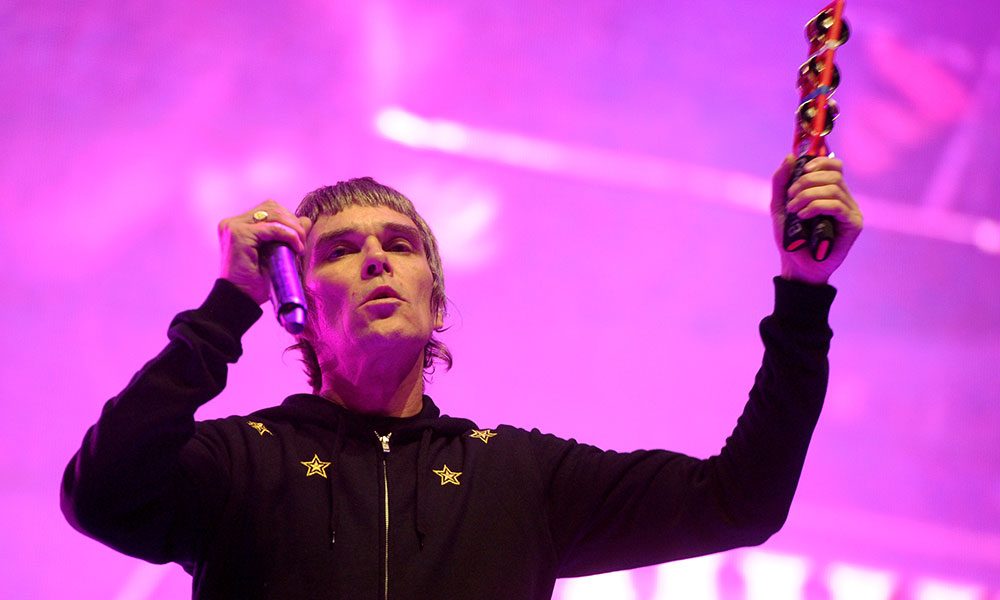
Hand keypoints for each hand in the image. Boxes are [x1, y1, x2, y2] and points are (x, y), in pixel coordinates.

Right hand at [218, 200, 311, 303]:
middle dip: (292, 222)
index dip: (289, 220)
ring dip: (292, 228)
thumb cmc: (256, 283)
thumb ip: (289, 236)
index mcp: (239, 226)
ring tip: (300, 245)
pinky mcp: (238, 234)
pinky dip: (288, 235)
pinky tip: (297, 247)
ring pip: (273, 213)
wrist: (240, 301)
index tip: (300, 238)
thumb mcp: (277, 255)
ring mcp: (233, 226)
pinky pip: (272, 228)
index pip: (270, 210)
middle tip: (302, 241)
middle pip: (272, 207)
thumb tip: (306, 220)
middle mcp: (233, 223)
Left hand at [771, 155, 862, 284]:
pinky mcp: (853, 224)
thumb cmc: (792, 238)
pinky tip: (803, 215)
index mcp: (830, 192)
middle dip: (807, 182)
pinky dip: (816, 206)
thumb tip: (790, 157)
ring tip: (794, 210)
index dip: (819, 163)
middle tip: (791, 198)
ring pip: (833, 189)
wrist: (797, 265)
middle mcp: (844, 199)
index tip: (802, 170)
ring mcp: (851, 211)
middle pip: (833, 174)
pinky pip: (837, 206)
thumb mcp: (780, 206)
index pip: (834, 166)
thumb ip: (782, 182)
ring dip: (808, 196)